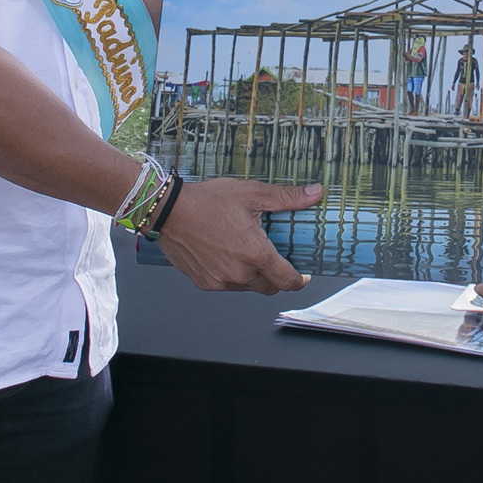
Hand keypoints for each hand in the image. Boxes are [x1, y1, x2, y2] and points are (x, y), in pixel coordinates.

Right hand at [155, 178, 322, 293]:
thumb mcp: (251, 194)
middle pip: (269, 288)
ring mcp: (220, 281)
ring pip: (248, 287)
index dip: (299, 280)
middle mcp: (238, 274)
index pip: (287, 281)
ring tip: (250, 252)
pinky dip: (234, 275)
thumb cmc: (207, 201)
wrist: (167, 211)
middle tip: (278, 259)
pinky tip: (229, 254)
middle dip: (277, 277)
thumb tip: (316, 193)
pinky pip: (228, 285)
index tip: (303, 275)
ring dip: (254, 276)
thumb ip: (287, 198)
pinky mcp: (204, 283)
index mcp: (255, 255)